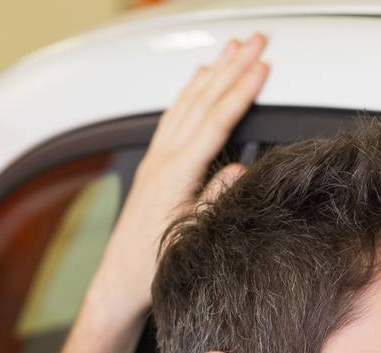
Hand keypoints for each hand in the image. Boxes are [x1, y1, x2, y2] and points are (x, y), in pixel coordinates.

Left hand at [88, 33, 269, 319]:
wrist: (119, 284)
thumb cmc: (153, 269)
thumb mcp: (192, 240)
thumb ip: (214, 201)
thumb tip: (238, 172)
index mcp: (174, 175)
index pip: (214, 121)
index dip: (240, 92)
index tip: (261, 69)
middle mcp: (161, 160)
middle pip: (201, 101)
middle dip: (231, 67)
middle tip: (254, 42)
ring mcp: (155, 160)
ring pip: (186, 103)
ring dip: (212, 73)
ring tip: (233, 49)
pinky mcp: (154, 166)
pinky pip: (175, 116)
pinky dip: (191, 93)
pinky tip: (200, 81)